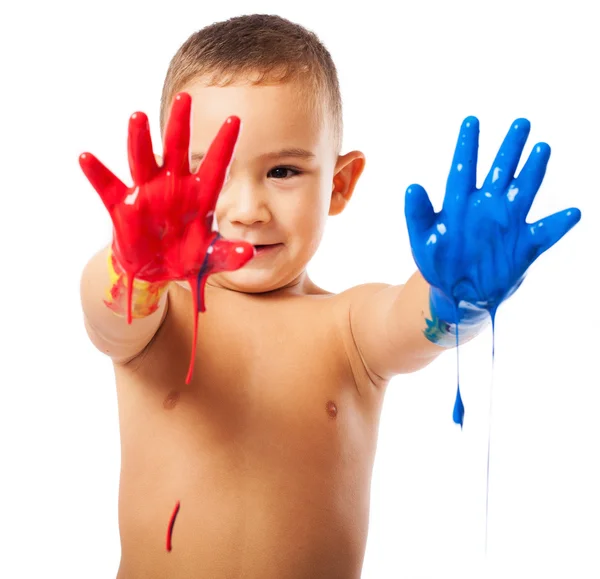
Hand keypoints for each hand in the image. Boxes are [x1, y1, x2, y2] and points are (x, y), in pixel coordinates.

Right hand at [79, 92, 254, 381]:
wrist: (158, 272)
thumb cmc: (188, 257)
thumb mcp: (211, 259)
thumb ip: (229, 256)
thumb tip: (249, 254)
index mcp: (200, 196)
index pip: (215, 166)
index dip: (224, 145)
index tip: (235, 120)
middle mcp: (173, 187)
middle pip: (178, 150)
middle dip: (181, 125)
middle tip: (185, 97)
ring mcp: (147, 193)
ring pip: (144, 160)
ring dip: (140, 140)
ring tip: (138, 117)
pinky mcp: (123, 206)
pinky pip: (108, 186)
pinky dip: (97, 173)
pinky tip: (86, 157)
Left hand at [405, 116, 580, 316]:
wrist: (458, 294)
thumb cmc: (436, 264)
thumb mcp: (422, 240)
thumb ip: (417, 214)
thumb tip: (412, 186)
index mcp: (458, 204)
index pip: (463, 169)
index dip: (468, 145)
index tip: (471, 120)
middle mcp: (486, 207)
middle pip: (501, 170)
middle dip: (510, 147)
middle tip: (520, 122)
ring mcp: (507, 223)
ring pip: (524, 190)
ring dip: (533, 171)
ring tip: (542, 148)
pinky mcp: (525, 245)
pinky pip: (546, 232)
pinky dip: (558, 224)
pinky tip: (572, 213)